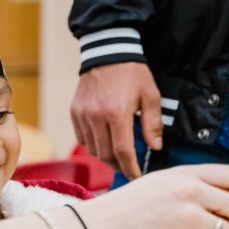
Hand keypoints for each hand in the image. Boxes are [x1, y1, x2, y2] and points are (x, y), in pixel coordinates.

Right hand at [70, 62, 161, 178]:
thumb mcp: (150, 95)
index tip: (137, 176)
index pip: (123, 151)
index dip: (130, 168)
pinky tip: (104, 141)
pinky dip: (93, 144)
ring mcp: (83, 115)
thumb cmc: (132, 73)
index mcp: (117, 113)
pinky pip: (82, 138)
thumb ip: (152, 123)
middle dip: (118, 166)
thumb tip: (154, 147)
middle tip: (128, 168)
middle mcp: (96, 117)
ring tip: (117, 155)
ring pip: (92, 148)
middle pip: (105, 154)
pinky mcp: (74, 112)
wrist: (107, 52)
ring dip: (105, 156)